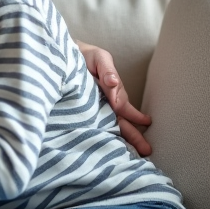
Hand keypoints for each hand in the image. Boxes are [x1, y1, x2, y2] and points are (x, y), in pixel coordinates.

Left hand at [78, 40, 152, 156]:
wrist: (61, 54)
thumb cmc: (84, 56)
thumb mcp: (98, 58)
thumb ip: (107, 70)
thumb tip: (113, 83)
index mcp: (111, 92)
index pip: (124, 107)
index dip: (133, 115)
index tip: (145, 122)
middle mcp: (104, 103)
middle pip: (120, 121)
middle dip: (133, 135)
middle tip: (147, 150)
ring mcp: (91, 108)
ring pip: (107, 125)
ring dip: (118, 139)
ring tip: (130, 154)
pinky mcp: (76, 111)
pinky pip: (88, 124)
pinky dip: (97, 134)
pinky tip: (101, 147)